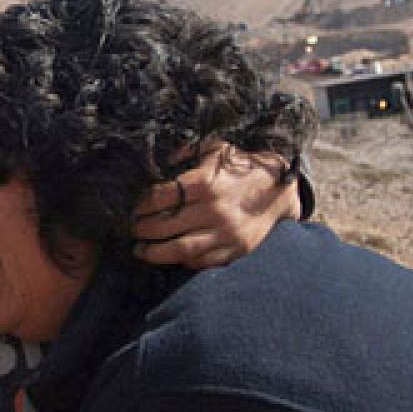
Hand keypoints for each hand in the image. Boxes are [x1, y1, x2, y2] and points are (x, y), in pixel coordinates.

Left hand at [132, 143, 300, 268]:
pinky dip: (181, 261)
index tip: (133, 207)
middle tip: (132, 229)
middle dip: (141, 229)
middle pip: (162, 226)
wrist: (280, 191)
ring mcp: (224, 234)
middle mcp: (214, 211)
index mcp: (205, 183)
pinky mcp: (234, 251)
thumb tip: (157, 160)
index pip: (158, 198)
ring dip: (153, 253)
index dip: (140, 204)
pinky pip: (200, 262)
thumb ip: (185, 152)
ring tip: (141, 250)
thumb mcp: (216, 149)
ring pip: (178, 250)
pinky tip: (170, 255)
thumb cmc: (242, 168)